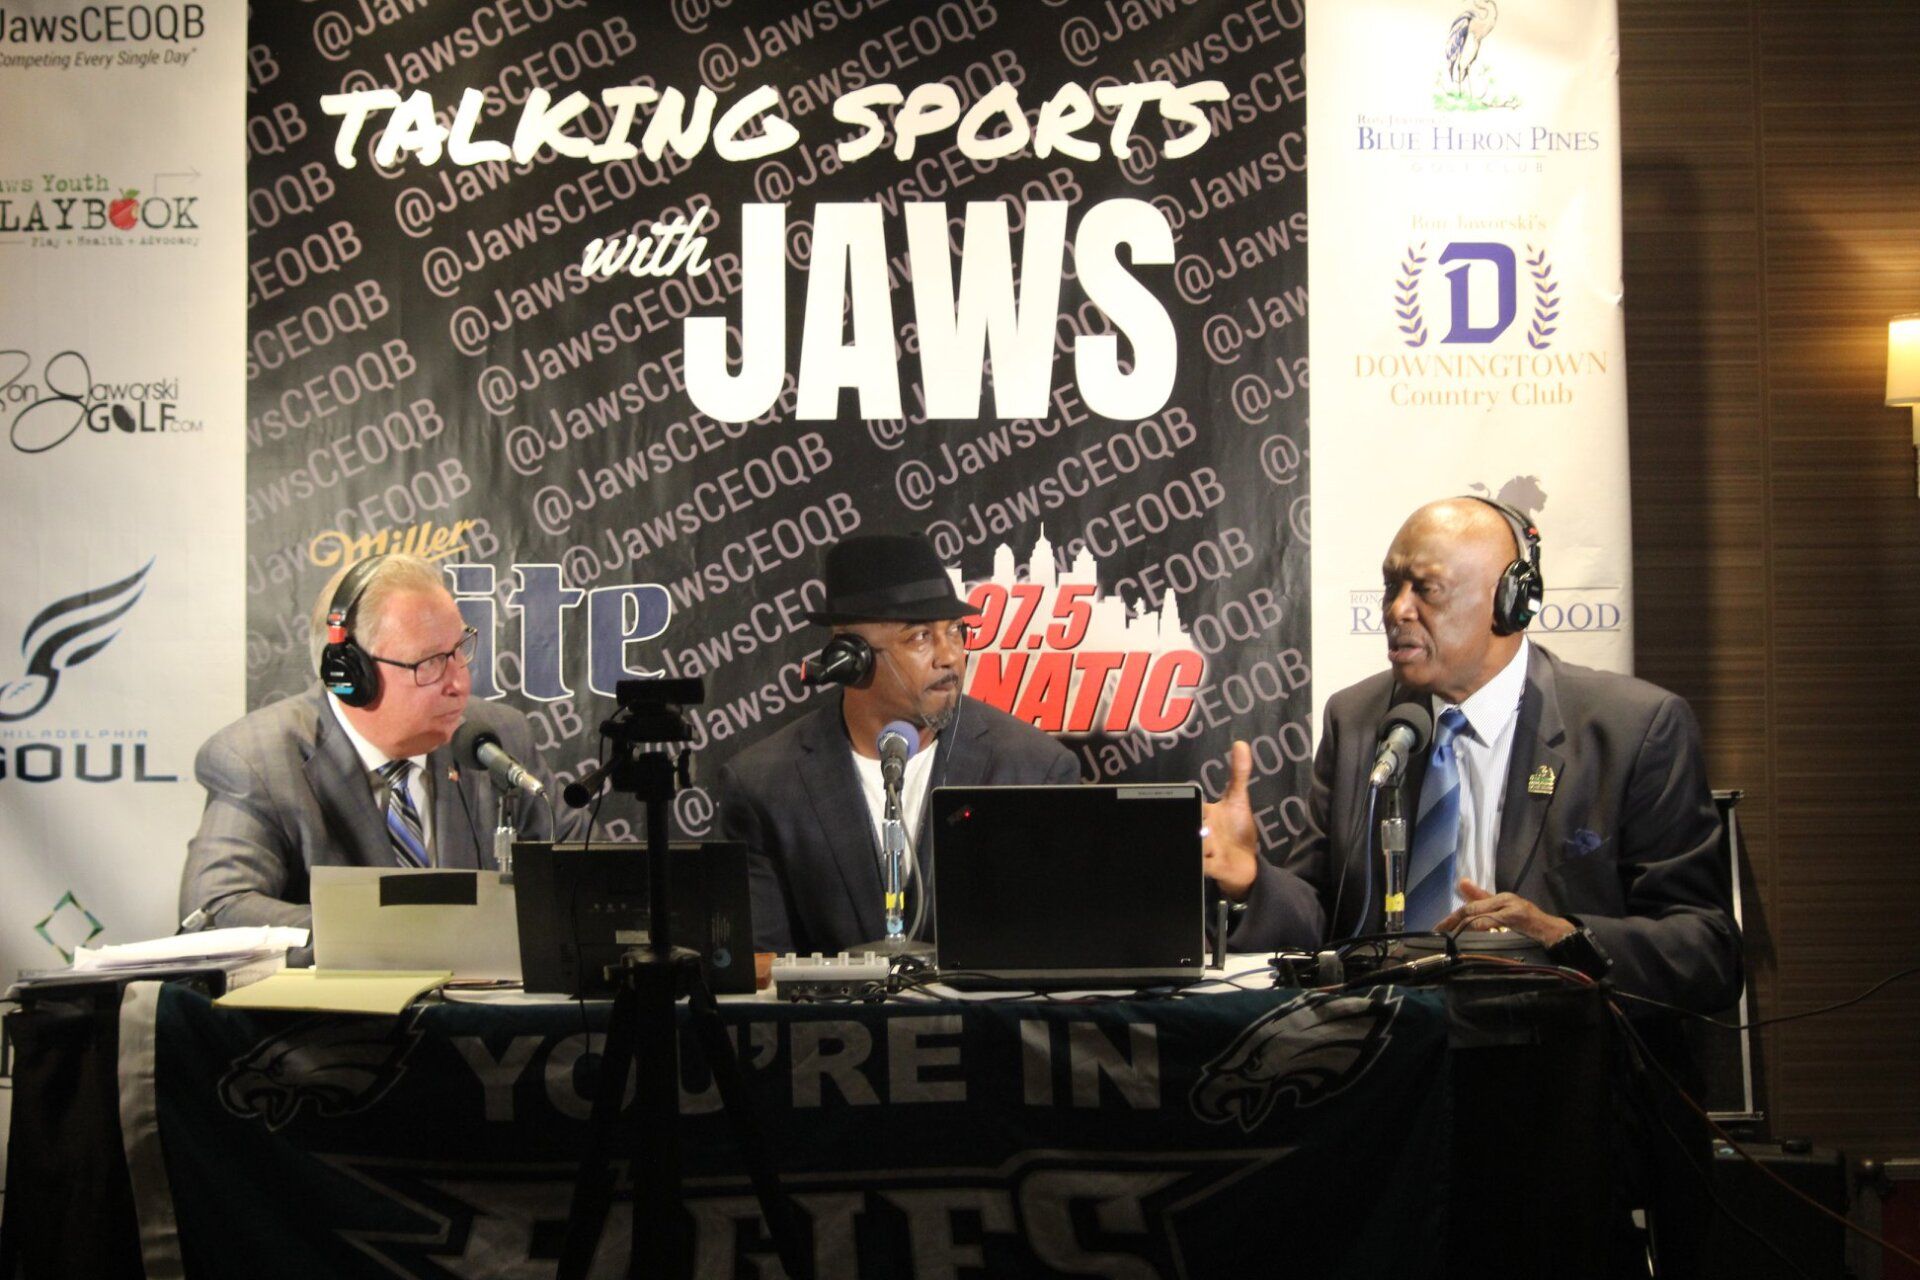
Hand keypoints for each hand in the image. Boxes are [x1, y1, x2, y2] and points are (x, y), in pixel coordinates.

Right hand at [1201, 740, 1259, 900]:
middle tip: (1206, 827)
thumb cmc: (1237, 830)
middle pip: (1191, 824)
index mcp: (1202, 813)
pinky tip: (1208, 859)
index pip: (1192, 803)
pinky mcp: (1210, 867)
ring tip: (1212, 844)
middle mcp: (1199, 830)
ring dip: (1204, 844)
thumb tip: (1241, 743)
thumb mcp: (1238, 800)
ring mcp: (1203, 850)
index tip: (1202, 808)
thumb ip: (1238, 773)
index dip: (1195, 804)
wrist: (1245, 862)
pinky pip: (1201, 865)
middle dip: (1198, 825)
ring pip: (1197, 843)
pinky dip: (1203, 863)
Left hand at [1434, 878, 1574, 947]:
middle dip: (1453, 922)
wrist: (1556, 933)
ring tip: (1451, 937)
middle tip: (1439, 933)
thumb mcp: (1505, 910)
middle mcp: (1505, 900)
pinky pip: (1495, 922)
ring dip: (1464, 927)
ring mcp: (1512, 909)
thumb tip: (1461, 882)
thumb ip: (1483, 898)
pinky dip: (1481, 928)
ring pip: (1481, 916)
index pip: (1470, 906)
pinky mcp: (1519, 918)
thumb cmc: (1529, 923)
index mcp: (1500, 898)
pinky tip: (1472, 935)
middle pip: (1472, 909)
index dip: (1452, 918)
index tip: (1437, 929)